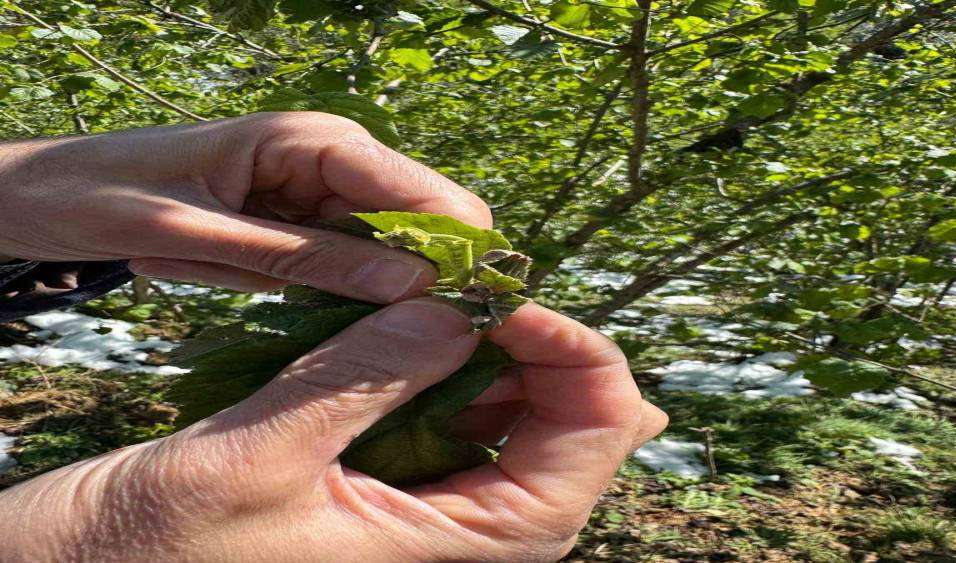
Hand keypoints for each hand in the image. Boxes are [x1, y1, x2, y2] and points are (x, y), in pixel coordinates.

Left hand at [0, 113, 489, 301]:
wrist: (43, 191)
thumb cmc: (102, 196)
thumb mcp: (201, 235)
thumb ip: (308, 260)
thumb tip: (417, 287)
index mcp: (316, 140)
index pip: (428, 196)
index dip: (457, 260)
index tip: (465, 330)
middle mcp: (336, 159)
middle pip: (428, 225)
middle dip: (428, 285)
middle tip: (405, 353)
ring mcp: (323, 194)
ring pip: (398, 251)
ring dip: (380, 295)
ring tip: (327, 328)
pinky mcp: (307, 225)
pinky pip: (355, 264)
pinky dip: (344, 296)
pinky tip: (305, 316)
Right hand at [0, 300, 666, 561]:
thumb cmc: (144, 553)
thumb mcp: (257, 457)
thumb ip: (365, 379)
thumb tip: (458, 312)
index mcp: (453, 557)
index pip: (584, 458)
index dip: (582, 366)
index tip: (521, 300)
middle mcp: (456, 549)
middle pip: (566, 443)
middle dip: (549, 355)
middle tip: (498, 286)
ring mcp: (423, 526)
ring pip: (512, 435)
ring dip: (503, 360)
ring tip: (474, 297)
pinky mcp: (383, 503)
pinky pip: (452, 435)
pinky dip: (451, 376)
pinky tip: (429, 332)